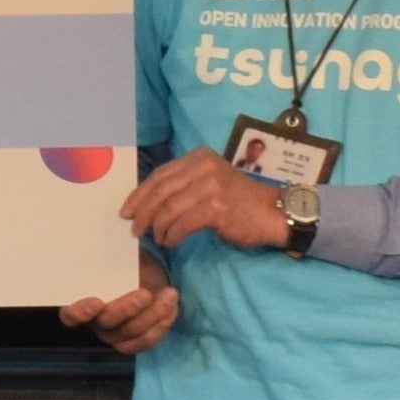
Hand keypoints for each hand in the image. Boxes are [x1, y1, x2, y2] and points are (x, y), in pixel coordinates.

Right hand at [60, 250, 178, 352]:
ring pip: (131, 333)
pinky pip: (147, 340)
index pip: (71, 315)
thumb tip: (114, 226)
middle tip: (145, 293)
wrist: (147, 278)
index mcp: (81, 302)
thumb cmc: (126, 264)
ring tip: (170, 295)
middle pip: (107, 323)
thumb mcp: (117, 255)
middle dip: (127, 309)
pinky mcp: (135, 342)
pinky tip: (172, 306)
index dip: (80, 312)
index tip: (96, 302)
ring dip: (152, 315)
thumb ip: (109, 250)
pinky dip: (162, 324)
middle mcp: (95, 323)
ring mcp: (115, 335)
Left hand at [120, 147, 288, 250]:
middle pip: (160, 191)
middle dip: (143, 212)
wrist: (272, 213)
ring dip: (157, 228)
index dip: (139, 194)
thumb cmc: (238, 201)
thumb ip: (183, 185)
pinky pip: (182, 224)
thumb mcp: (209, 181)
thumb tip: (147, 202)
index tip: (126, 210)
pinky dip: (172, 235)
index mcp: (198, 157)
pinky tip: (171, 242)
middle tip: (134, 229)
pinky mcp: (217, 208)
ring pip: (169, 209)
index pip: (160, 175)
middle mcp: (203, 167)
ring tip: (157, 239)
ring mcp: (211, 187)